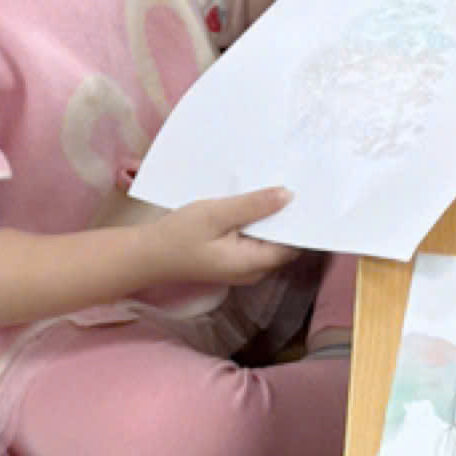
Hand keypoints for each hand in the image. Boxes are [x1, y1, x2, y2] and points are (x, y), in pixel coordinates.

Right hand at [142, 187, 298, 286]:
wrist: (147, 255)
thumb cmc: (178, 236)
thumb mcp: (216, 214)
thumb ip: (253, 206)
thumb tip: (288, 196)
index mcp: (253, 264)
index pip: (293, 245)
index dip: (301, 221)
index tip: (308, 195)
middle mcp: (254, 271)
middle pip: (284, 244)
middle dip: (288, 218)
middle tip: (294, 185)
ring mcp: (243, 268)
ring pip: (269, 241)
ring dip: (271, 219)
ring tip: (277, 189)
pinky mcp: (233, 260)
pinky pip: (254, 241)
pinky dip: (257, 224)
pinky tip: (254, 204)